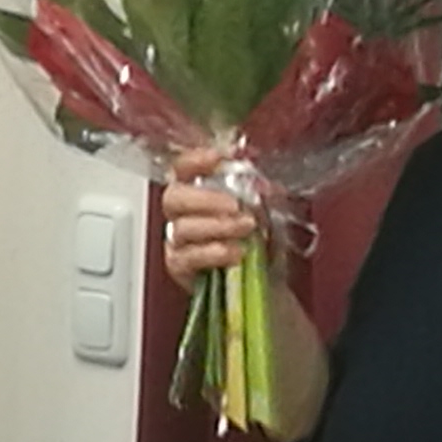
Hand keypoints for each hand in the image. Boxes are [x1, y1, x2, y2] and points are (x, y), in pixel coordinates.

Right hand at [159, 150, 259, 296]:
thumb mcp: (267, 213)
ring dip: (217, 226)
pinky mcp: (180, 268)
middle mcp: (182, 214)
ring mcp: (178, 242)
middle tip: (235, 205)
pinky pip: (187, 258)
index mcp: (197, 191)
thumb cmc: (259, 243)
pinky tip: (233, 252)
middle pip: (174, 197)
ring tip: (246, 228)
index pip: (182, 168)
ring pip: (182, 228)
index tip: (217, 158)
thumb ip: (263, 196)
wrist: (262, 283)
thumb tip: (264, 185)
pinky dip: (212, 253)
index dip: (193, 160)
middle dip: (206, 199)